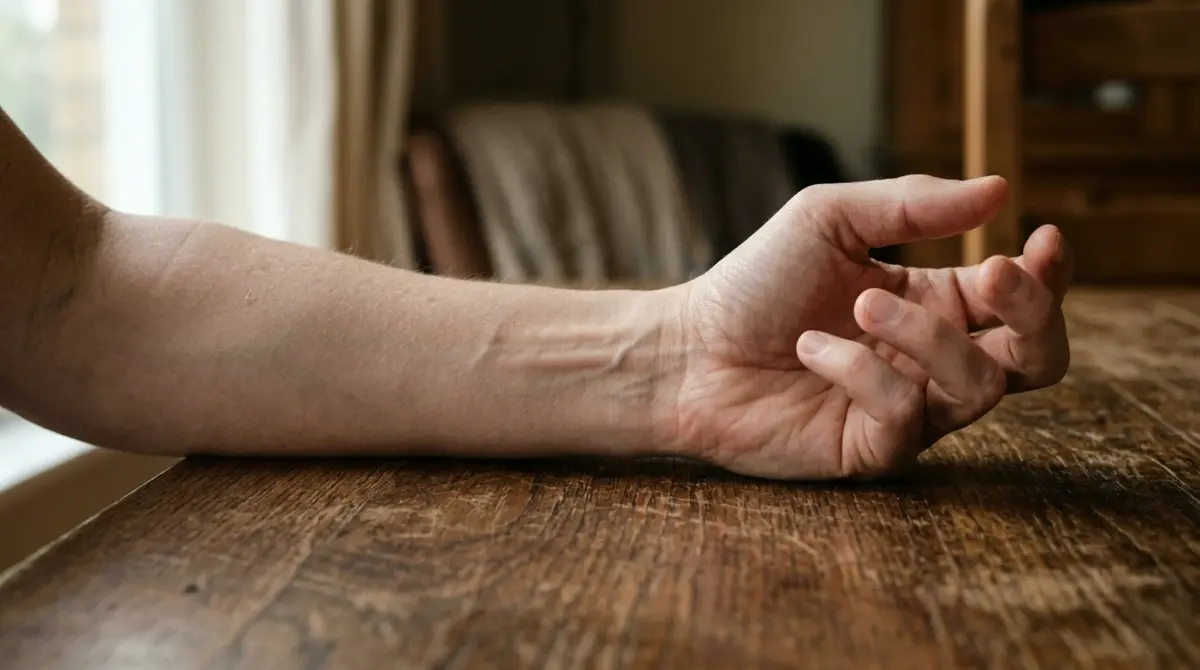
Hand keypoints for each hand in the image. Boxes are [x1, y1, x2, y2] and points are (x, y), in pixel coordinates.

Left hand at [664, 175, 1072, 479]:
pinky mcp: (874, 451)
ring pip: (978, 386)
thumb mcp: (829, 220)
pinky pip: (904, 415)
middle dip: (1035, 314)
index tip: (1041, 237)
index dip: (1050, 274)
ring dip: (924, 334)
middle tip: (992, 273)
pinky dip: (859, 371)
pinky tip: (809, 349)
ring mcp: (908, 411)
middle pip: (1037, 358)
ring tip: (859, 303)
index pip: (1022, 298)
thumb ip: (910, 204)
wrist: (687, 350)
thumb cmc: (755, 283)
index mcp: (933, 302)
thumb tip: (999, 189)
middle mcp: (932, 360)